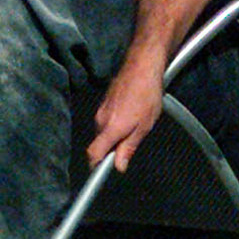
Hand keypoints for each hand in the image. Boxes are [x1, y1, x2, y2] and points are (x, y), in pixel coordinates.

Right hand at [90, 54, 166, 172]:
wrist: (142, 67)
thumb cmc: (146, 94)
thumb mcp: (144, 126)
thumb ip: (129, 148)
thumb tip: (119, 166)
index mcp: (110, 128)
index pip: (93, 154)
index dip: (95, 166)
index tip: (103, 170)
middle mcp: (100, 120)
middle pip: (99, 144)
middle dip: (112, 148)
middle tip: (131, 141)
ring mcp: (100, 110)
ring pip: (104, 131)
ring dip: (116, 134)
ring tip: (135, 123)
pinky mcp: (103, 103)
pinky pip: (106, 120)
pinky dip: (116, 123)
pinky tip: (131, 113)